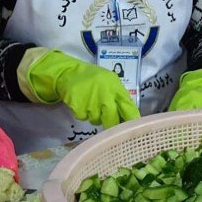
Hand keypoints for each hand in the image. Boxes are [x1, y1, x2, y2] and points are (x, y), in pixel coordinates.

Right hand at [25, 49, 139, 128]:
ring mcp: (91, 102)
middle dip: (110, 124)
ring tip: (91, 104)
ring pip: (96, 120)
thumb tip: (130, 115)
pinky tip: (82, 103)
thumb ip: (120, 96)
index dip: (131, 121)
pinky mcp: (78, 107)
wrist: (69, 72)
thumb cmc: (94, 78)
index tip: (131, 129)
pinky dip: (83, 113)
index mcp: (116, 89)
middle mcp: (105, 96)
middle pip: (112, 120)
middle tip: (108, 122)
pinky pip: (84, 117)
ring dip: (95, 116)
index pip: (128, 108)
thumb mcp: (111, 82)